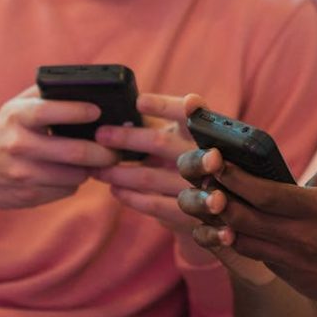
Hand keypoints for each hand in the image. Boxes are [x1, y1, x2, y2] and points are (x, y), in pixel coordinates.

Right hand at [0, 86, 118, 209]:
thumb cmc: (6, 128)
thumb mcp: (17, 106)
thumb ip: (48, 93)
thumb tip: (90, 86)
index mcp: (17, 116)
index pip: (50, 112)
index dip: (79, 111)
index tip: (98, 111)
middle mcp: (17, 145)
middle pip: (74, 152)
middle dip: (103, 152)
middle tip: (116, 149)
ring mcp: (21, 174)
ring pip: (75, 175)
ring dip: (91, 169)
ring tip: (97, 161)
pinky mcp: (26, 196)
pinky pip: (65, 190)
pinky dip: (73, 182)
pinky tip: (70, 173)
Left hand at [94, 93, 210, 248]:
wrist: (220, 205)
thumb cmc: (189, 158)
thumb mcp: (182, 138)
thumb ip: (156, 126)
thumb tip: (116, 115)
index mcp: (205, 131)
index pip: (185, 114)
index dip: (165, 106)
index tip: (139, 102)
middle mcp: (205, 156)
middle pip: (160, 143)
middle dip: (127, 139)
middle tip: (100, 135)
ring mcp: (199, 187)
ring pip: (149, 177)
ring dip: (118, 172)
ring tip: (95, 167)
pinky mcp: (191, 213)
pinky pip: (153, 205)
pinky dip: (130, 197)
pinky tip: (115, 189)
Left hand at [179, 155, 316, 316]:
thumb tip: (300, 179)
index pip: (264, 191)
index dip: (234, 176)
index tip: (215, 160)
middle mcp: (302, 238)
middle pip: (244, 216)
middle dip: (216, 196)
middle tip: (199, 179)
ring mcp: (296, 263)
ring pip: (244, 240)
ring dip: (221, 222)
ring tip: (204, 204)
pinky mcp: (295, 280)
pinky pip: (260, 256)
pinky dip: (241, 242)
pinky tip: (229, 230)